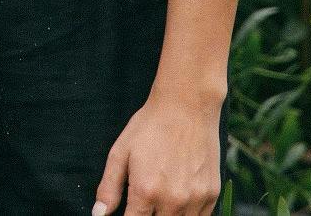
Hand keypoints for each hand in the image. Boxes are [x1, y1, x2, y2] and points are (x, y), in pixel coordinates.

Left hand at [92, 92, 220, 215]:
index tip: (130, 210)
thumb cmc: (150, 126)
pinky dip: (188, 214)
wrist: (187, 106)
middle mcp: (172, 200)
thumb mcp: (120, 152)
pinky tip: (179, 200)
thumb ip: (108, 187)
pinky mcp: (212, 194)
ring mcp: (195, 199)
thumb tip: (99, 214)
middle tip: (146, 202)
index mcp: (146, 191)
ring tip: (161, 199)